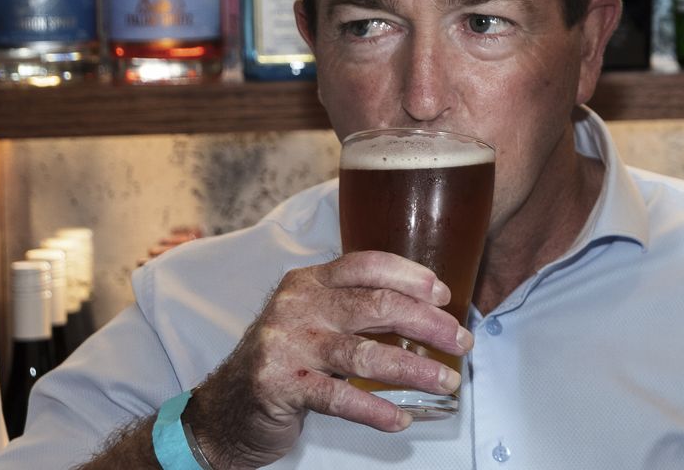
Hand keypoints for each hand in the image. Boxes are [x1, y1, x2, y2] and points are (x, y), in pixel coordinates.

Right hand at [180, 251, 472, 468]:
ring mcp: (287, 345)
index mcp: (309, 282)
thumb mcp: (313, 321)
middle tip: (460, 341)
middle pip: (376, 306)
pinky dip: (376, 410)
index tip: (444, 296)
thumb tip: (426, 314)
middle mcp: (297, 306)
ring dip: (414, 369)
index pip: (368, 265)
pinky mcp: (281, 385)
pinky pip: (340, 397)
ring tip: (445, 381)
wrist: (223, 410)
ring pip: (365, 353)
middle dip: (428, 324)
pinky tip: (400, 418)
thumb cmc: (284, 362)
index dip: (412, 277)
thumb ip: (354, 309)